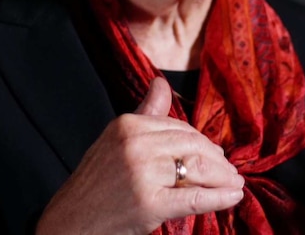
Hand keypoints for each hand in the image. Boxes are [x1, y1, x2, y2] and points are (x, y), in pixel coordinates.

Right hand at [36, 77, 243, 234]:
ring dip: (223, 177)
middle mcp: (135, 144)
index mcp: (128, 125)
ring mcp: (142, 174)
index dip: (202, 141)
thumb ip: (145, 112)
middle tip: (230, 170)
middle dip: (216, 159)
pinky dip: (220, 197)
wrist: (69, 223)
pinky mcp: (150, 204)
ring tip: (234, 183)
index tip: (216, 153)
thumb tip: (161, 83)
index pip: (179, 128)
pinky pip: (195, 198)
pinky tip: (234, 196)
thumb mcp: (116, 140)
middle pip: (192, 145)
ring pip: (198, 168)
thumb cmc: (97, 183)